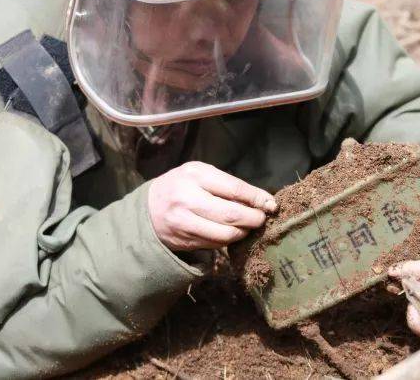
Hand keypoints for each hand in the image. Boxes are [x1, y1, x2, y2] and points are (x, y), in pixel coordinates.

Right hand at [148, 161, 276, 250]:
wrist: (147, 210)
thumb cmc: (181, 186)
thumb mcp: (200, 174)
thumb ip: (228, 184)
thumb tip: (262, 201)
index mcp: (195, 175)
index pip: (234, 189)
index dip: (257, 198)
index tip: (271, 204)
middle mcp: (188, 199)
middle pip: (232, 215)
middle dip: (254, 219)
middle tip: (262, 219)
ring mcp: (185, 223)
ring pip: (225, 235)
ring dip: (243, 233)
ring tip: (248, 226)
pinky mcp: (185, 241)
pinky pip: (216, 245)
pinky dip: (229, 240)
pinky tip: (232, 233)